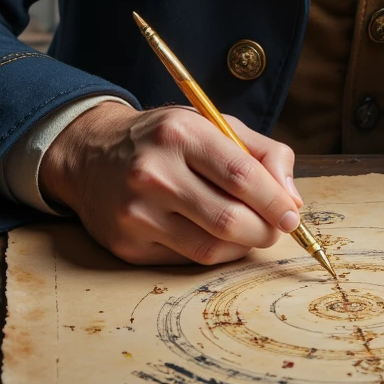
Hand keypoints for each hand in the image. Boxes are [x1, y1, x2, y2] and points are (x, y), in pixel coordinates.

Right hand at [39, 101, 303, 265]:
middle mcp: (153, 172)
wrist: (91, 154)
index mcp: (180, 133)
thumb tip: (292, 198)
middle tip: (275, 229)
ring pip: (210, 247)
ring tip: (250, 232)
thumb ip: (262, 152)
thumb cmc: (165, 139)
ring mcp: (135, 212)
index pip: (241, 175)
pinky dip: (212, 253)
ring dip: (242, 246)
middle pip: (228, 218)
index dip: (275, 200)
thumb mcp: (212, 124)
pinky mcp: (126, 244)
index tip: (292, 214)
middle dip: (264, 230)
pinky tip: (215, 236)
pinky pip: (186, 260)